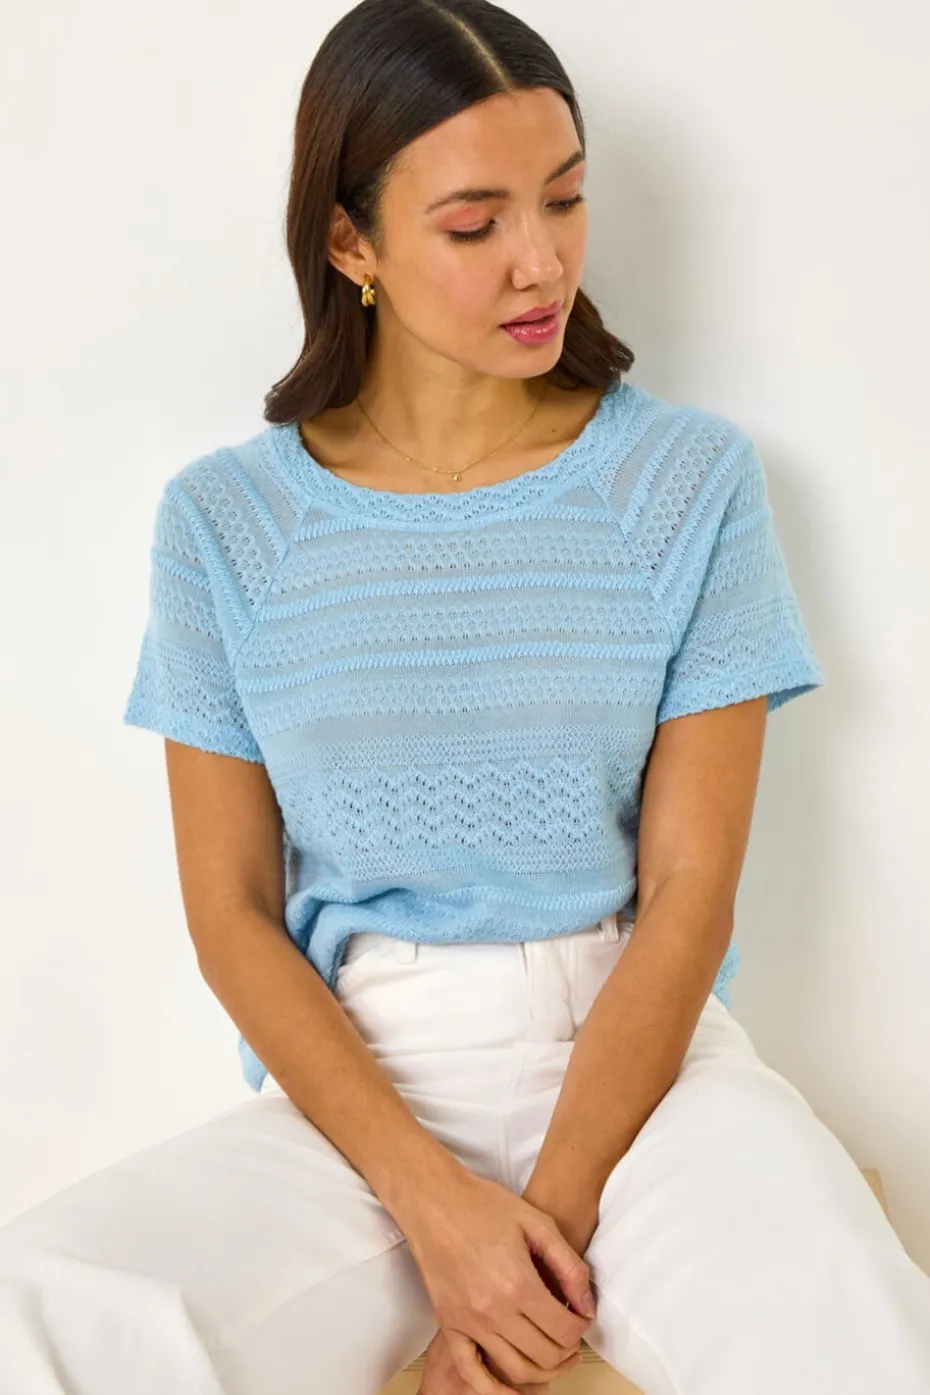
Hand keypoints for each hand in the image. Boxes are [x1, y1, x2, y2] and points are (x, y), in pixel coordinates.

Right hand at [400, 1168, 594, 1392]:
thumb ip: (568, 1265)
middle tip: (572, 1335)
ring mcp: (467, 1322)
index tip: (581, 1316)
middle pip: (545, 1356)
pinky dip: (496, 1390)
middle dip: (568, 1351)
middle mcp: (492, 1311)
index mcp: (518, 1284)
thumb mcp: (537, 1223)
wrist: (434, 1201)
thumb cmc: (483, 1205)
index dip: (581, 1327)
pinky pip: (473, 1372)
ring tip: (554, 1356)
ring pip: (515, 1370)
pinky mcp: (448, 1325)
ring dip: (543, 1371)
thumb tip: (586, 1304)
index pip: (565, 1330)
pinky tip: (513, 1391)